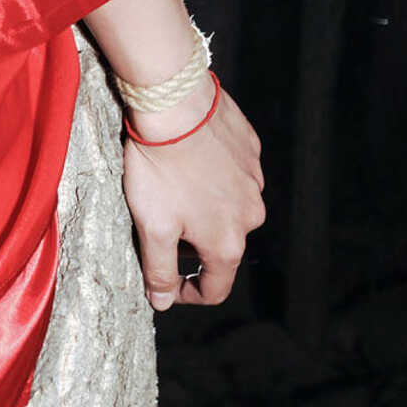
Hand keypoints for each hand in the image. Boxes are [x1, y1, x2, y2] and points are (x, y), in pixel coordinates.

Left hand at [120, 82, 265, 310]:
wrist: (175, 105)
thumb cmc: (160, 167)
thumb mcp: (151, 227)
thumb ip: (159, 270)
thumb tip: (162, 301)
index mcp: (227, 242)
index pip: (216, 288)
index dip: (188, 294)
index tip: (167, 284)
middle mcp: (251, 216)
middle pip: (222, 246)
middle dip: (193, 243)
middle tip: (161, 221)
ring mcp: (255, 182)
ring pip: (229, 208)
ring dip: (204, 206)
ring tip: (173, 186)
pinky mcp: (251, 152)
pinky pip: (234, 175)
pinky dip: (214, 176)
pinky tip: (189, 160)